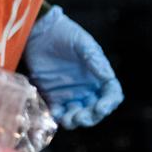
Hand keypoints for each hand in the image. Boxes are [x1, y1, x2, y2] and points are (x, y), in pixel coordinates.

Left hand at [23, 6, 122, 128]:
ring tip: (68, 119)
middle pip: (95, 110)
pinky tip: (55, 115)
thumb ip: (94, 60)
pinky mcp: (52, 95)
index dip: (108, 104)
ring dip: (75, 120)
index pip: (111, 95)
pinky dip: (58, 116)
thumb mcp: (83, 44)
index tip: (101, 107)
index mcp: (99, 77)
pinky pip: (58, 111)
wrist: (40, 31)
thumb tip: (108, 77)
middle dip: (91, 116)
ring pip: (77, 114)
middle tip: (81, 116)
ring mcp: (70, 93)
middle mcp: (87, 89)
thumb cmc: (65, 34)